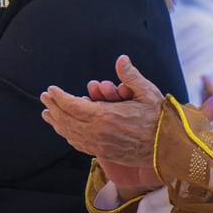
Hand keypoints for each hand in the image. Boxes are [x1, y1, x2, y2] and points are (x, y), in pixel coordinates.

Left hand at [41, 55, 164, 167]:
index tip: (50, 89)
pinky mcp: (104, 153)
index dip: (59, 97)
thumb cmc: (159, 119)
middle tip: (44, 98)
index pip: (72, 106)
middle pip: (66, 120)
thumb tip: (121, 59)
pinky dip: (68, 135)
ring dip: (56, 123)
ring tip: (47, 114)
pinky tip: (64, 130)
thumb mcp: (147, 92)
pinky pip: (79, 144)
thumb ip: (131, 76)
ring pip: (70, 134)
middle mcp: (98, 133)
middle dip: (53, 107)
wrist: (168, 148)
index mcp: (106, 116)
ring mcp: (99, 145)